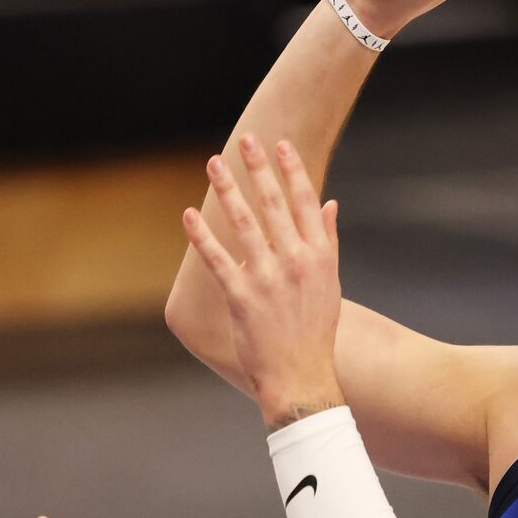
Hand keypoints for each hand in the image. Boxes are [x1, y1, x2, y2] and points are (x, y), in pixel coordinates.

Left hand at [182, 134, 345, 427]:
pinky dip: (202, 237)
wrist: (301, 376)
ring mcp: (269, 279)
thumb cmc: (314, 330)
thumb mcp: (330, 283)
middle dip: (258, 169)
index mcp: (319, 256)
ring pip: (244, 225)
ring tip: (213, 164)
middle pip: (274, 204)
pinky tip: (187, 216)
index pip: (304, 203)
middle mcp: (296, 262)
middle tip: (245, 140)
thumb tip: (330, 203)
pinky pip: (217, 261)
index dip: (291, 171)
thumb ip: (328, 240)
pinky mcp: (243, 298)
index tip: (280, 144)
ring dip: (227, 191)